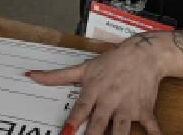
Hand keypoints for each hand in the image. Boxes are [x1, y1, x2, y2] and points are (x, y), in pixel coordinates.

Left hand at [27, 36, 164, 134]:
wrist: (144, 55)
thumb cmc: (111, 62)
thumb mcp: (84, 68)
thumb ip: (57, 76)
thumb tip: (30, 75)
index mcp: (94, 90)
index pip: (81, 109)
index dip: (73, 122)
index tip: (65, 134)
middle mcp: (110, 100)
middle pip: (100, 123)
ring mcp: (128, 107)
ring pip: (122, 129)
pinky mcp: (145, 111)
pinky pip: (151, 127)